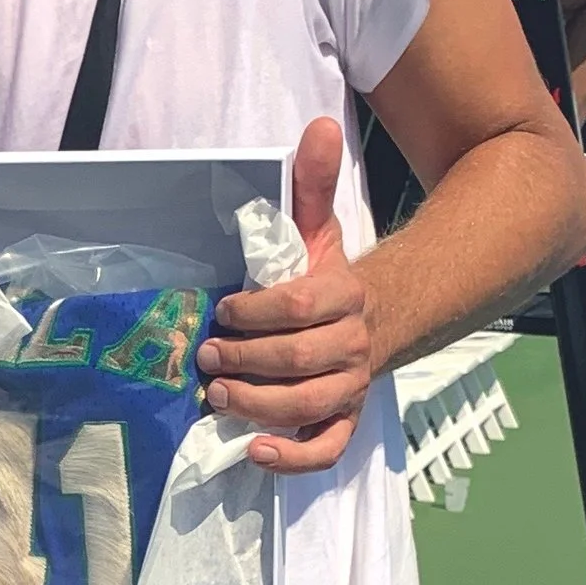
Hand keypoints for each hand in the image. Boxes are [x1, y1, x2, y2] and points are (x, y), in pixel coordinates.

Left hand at [194, 117, 367, 472]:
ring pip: (306, 406)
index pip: (297, 306)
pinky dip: (291, 458)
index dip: (254, 312)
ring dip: (256, 405)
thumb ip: (312, 183)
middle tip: (206, 357)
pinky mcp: (344, 421)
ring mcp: (350, 387)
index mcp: (343, 296)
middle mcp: (351, 345)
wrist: (379, 319)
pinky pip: (324, 450)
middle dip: (245, 361)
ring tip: (217, 397)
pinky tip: (254, 449)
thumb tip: (319, 126)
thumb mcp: (319, 229)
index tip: (224, 311)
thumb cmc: (330, 278)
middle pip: (297, 360)